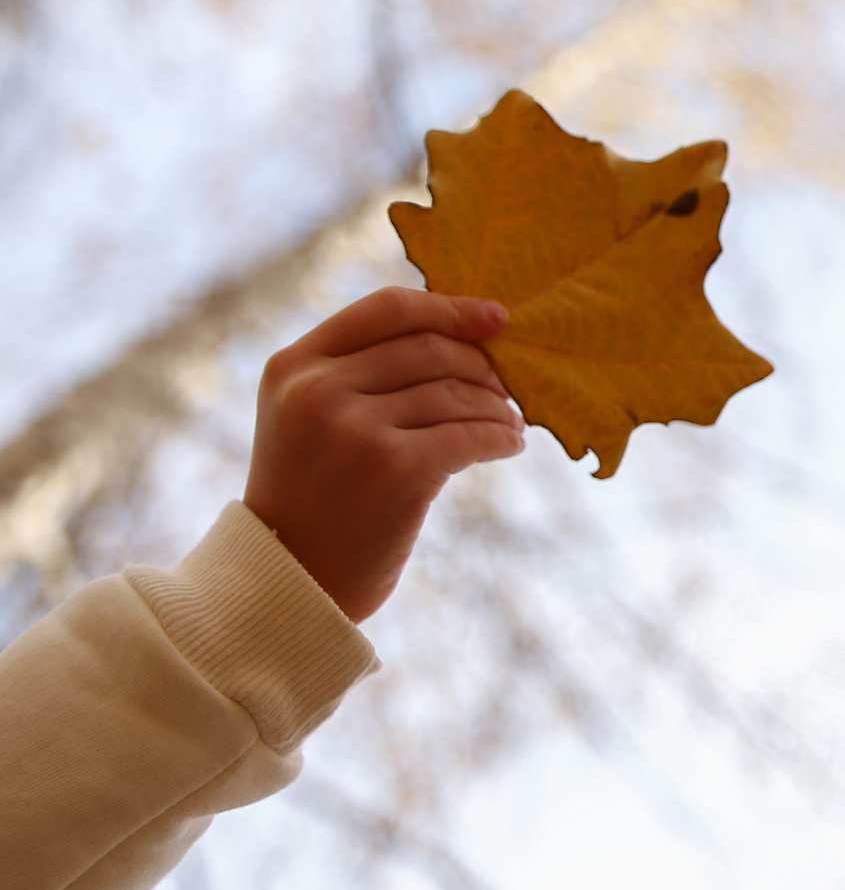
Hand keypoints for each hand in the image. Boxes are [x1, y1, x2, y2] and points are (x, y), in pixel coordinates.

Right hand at [245, 287, 524, 621]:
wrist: (289, 582)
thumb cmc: (312, 497)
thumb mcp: (309, 420)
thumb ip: (359, 372)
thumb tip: (462, 336)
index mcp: (294, 366)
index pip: (387, 308)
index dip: (450, 307)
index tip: (498, 316)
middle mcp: (318, 390)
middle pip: (430, 349)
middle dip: (480, 365)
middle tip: (505, 387)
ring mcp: (354, 429)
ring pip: (454, 394)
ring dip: (496, 407)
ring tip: (510, 421)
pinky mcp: (394, 469)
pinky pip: (469, 436)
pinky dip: (500, 438)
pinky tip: (510, 445)